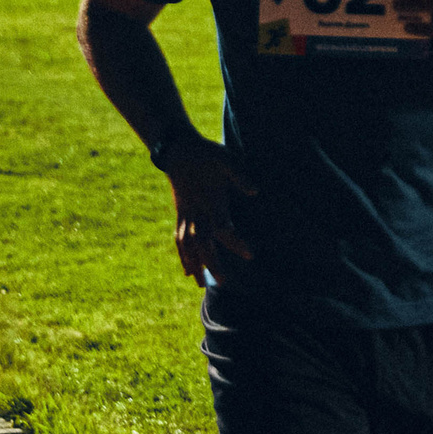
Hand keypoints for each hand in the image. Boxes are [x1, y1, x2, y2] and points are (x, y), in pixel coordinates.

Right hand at [163, 136, 256, 280]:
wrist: (177, 149)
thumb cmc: (206, 153)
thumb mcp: (225, 158)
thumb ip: (239, 175)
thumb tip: (255, 191)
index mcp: (211, 200)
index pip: (222, 227)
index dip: (235, 242)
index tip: (250, 254)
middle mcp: (197, 211)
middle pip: (202, 243)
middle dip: (212, 263)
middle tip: (224, 282)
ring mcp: (186, 214)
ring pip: (187, 245)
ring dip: (193, 264)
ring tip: (200, 284)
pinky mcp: (180, 214)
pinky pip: (178, 239)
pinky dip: (182, 256)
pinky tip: (186, 271)